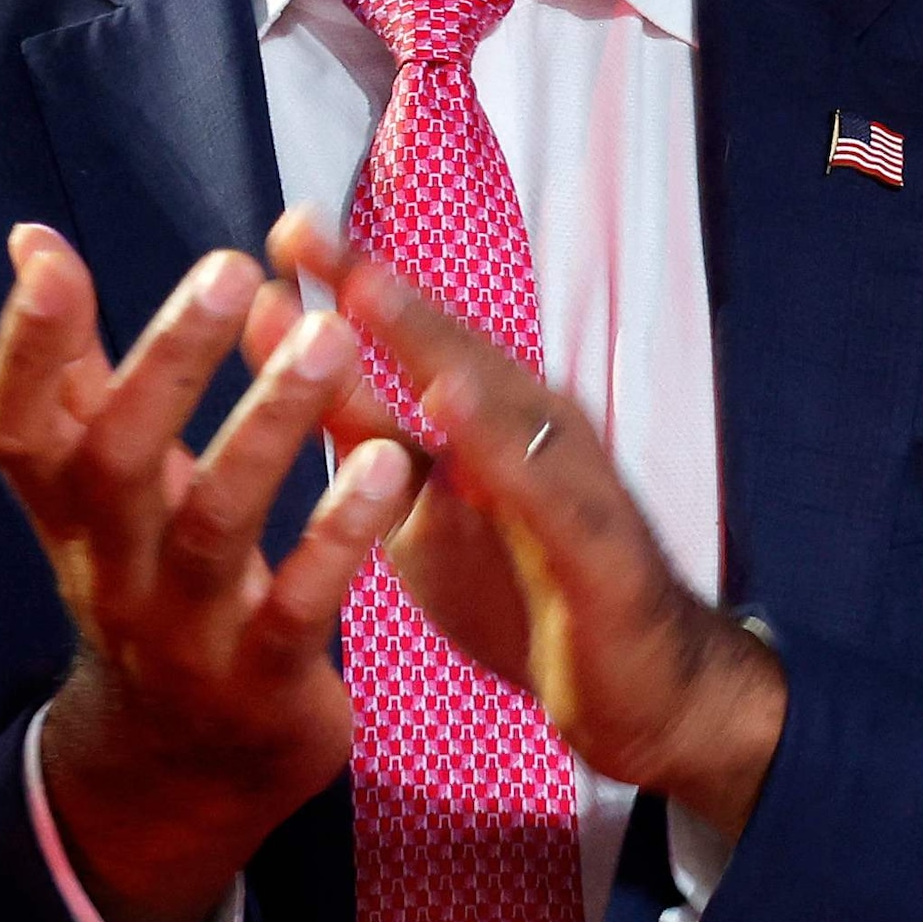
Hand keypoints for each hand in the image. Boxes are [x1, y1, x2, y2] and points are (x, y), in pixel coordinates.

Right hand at [0, 226, 414, 921]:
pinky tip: (394, 462)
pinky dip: (341, 535)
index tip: (50, 260)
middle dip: (168, 363)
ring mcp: (181, 632)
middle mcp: (109, 570)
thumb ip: (74, 370)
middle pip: (113, 462)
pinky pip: (299, 605)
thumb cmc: (150, 584)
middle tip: (229, 271)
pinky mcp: (261, 681)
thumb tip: (30, 240)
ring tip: (331, 340)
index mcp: (66, 515)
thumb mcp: (101, 492)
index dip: (22, 349)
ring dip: (271, 426)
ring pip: (215, 525)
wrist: (178, 768)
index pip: (13, 428)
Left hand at [268, 211, 785, 833]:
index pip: (413, 338)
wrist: (643, 693)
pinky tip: (451, 415)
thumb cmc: (528, 590)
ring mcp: (570, 478)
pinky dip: (499, 450)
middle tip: (300, 229)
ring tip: (367, 293)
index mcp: (491, 418)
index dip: (348, 280)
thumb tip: (285, 348)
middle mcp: (533, 428)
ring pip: (497, 402)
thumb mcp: (421, 508)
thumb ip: (361, 430)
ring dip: (431, 343)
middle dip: (374, 285)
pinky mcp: (598, 546)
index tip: (279, 227)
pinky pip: (545, 492)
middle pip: (449, 344)